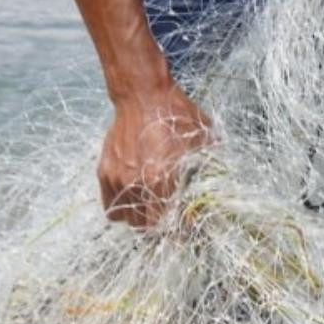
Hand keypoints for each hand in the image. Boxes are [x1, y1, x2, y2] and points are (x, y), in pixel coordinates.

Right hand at [98, 86, 211, 227]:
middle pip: (145, 228)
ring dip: (140, 218)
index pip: (165, 225)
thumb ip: (210, 171)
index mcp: (162, 179)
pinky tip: (133, 197)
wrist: (142, 94)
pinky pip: (110, 207)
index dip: (176, 228)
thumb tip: (218, 195)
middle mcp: (137, 183)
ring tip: (150, 205)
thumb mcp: (204, 143)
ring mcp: (118, 179)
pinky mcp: (105, 172)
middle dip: (158, 225)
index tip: (184, 224)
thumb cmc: (176, 117)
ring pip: (127, 221)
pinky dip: (121, 207)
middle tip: (167, 213)